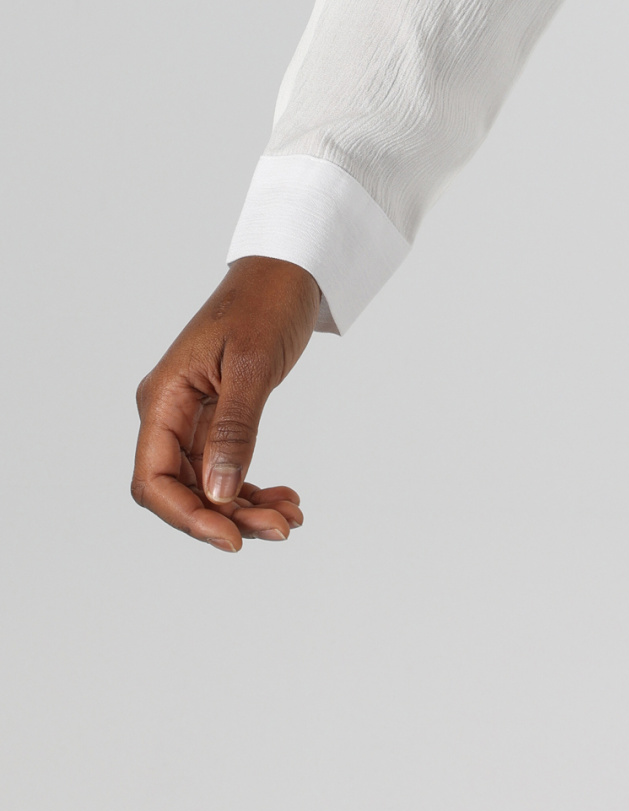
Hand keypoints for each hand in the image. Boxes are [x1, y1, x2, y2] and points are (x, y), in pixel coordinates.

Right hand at [132, 257, 322, 550]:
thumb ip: (234, 429)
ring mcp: (191, 418)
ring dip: (245, 508)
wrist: (287, 270)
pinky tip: (286, 499)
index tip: (232, 540)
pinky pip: (226, 468)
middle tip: (281, 528)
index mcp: (163, 399)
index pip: (154, 479)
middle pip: (181, 490)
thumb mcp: (253, 366)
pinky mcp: (218, 418)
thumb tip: (219, 494)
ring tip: (292, 517)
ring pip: (206, 485)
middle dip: (226, 517)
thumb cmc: (266, 303)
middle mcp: (169, 413)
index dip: (188, 517)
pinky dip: (253, 488)